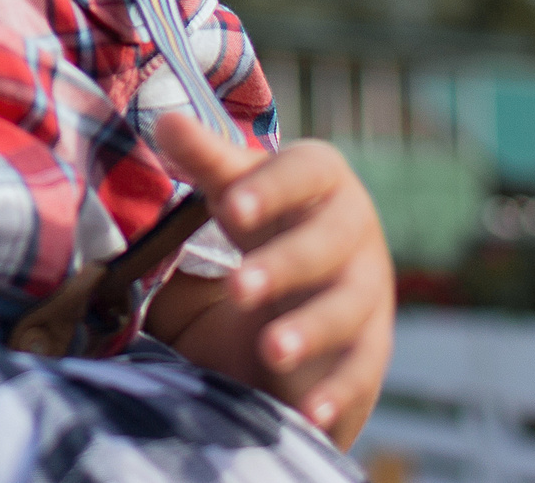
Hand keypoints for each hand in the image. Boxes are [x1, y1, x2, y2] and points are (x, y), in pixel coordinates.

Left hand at [149, 116, 395, 446]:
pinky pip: (360, 372)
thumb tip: (164, 118)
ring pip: (347, 310)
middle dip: (284, 266)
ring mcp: (367, 291)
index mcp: (322, 180)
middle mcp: (354, 232)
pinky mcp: (369, 348)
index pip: (303, 174)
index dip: (270, 189)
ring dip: (311, 330)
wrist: (314, 279)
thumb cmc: (267, 217)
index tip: (230, 205)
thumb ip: (203, 158)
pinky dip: (336, 393)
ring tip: (271, 351)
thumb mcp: (237, 188)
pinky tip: (310, 415)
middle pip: (326, 246)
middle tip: (238, 288)